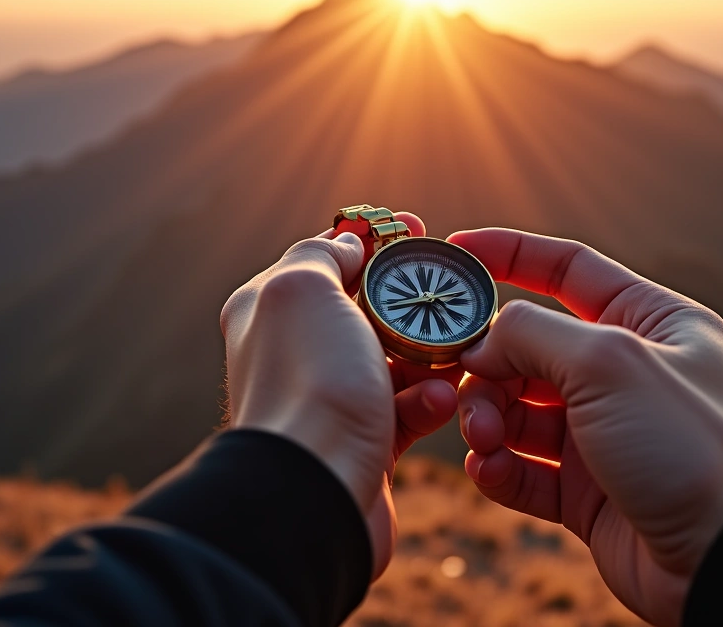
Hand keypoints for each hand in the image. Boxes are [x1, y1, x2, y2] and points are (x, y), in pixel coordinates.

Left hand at [220, 213, 458, 576]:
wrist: (315, 492)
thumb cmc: (307, 387)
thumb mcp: (304, 291)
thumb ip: (321, 255)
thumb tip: (347, 244)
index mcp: (270, 309)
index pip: (325, 258)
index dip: (372, 240)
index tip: (418, 229)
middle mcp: (295, 352)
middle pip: (366, 310)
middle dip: (410, 304)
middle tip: (451, 299)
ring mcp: (328, 400)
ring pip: (394, 361)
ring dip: (428, 358)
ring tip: (452, 361)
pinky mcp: (361, 443)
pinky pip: (406, 411)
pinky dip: (427, 403)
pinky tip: (439, 404)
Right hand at [450, 228, 722, 626]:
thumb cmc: (691, 448)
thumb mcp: (610, 363)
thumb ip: (534, 333)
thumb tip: (482, 341)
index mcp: (651, 323)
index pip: (569, 269)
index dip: (510, 256)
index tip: (455, 253)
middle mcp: (626, 375)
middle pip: (529, 348)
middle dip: (488, 365)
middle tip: (465, 388)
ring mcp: (605, 435)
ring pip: (518, 410)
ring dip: (487, 420)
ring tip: (483, 439)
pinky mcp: (587, 494)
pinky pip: (523, 469)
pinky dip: (498, 468)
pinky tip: (489, 472)